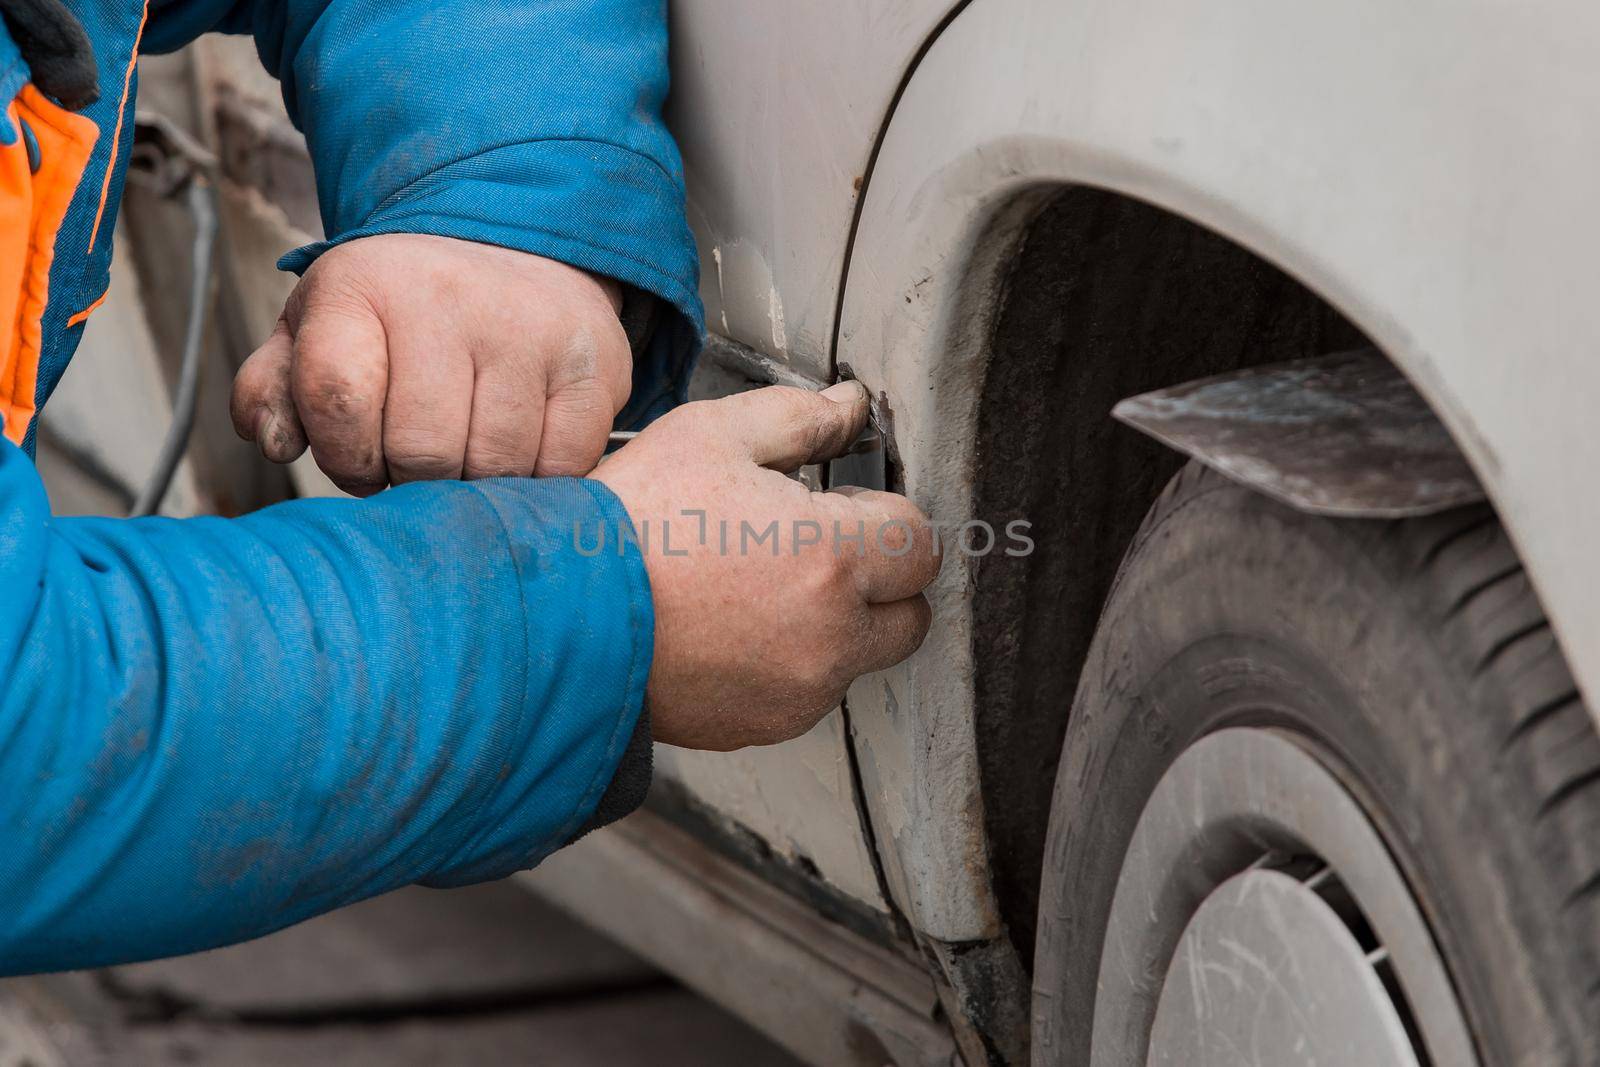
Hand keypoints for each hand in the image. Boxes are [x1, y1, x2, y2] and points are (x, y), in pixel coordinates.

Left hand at [231, 234, 630, 494]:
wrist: (516, 248)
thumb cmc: (402, 312)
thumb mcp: (320, 328)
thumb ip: (274, 387)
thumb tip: (274, 442)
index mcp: (364, 285)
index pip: (337, 398)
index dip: (344, 456)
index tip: (360, 457)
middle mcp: (451, 298)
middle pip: (422, 451)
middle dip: (412, 478)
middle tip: (419, 460)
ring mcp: (533, 331)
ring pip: (494, 466)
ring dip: (477, 484)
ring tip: (469, 452)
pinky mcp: (597, 365)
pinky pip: (563, 465)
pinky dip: (539, 478)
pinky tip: (521, 450)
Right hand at [593, 382, 940, 749]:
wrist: (554, 617)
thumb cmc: (627, 524)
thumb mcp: (712, 436)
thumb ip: (801, 419)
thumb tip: (851, 408)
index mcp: (831, 558)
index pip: (920, 543)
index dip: (883, 516)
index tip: (845, 510)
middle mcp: (831, 636)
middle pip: (911, 614)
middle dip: (880, 580)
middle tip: (814, 551)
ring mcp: (800, 691)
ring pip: (859, 657)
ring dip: (835, 625)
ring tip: (756, 587)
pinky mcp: (764, 726)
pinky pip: (807, 693)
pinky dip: (789, 664)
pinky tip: (731, 628)